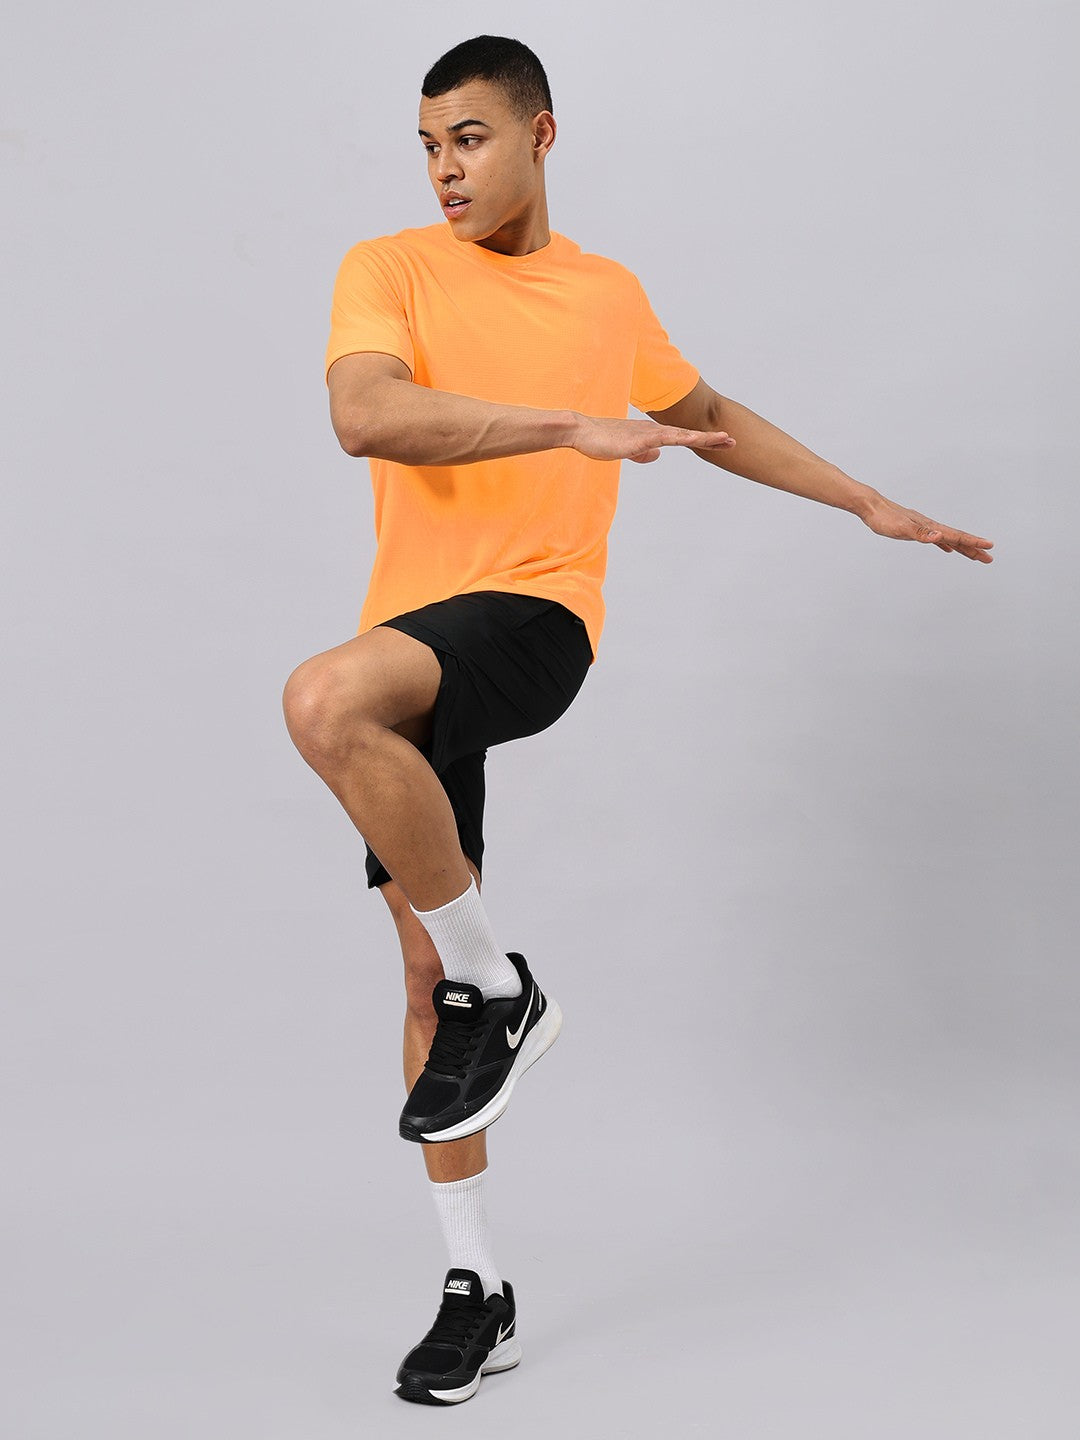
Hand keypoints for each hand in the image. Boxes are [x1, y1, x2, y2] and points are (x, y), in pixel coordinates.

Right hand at [571, 413, 735, 463]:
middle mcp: (654, 430)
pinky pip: (664, 438)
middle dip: (712, 438)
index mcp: (652, 434)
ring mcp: (648, 433)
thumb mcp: (626, 452)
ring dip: (704, 437)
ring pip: (682, 435)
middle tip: (734, 440)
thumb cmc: (600, 441)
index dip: (703, 439)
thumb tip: (658, 456)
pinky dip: (682, 438)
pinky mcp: (639, 438)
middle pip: (688, 434)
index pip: (683, 437)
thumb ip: (643, 453)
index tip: (722, 442)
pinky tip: (695, 439)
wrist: (581, 432)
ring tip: (724, 439)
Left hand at [859, 492, 993, 562]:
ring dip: (963, 548)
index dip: (973, 543)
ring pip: (949, 539)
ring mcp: (924, 528)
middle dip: (974, 549)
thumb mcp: (901, 528)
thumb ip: (921, 533)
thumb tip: (940, 537)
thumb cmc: (884, 518)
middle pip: (957, 539)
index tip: (989, 548)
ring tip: (975, 555)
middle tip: (989, 558)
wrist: (871, 507)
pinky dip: (945, 544)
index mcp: (930, 527)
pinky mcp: (916, 530)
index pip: (956, 536)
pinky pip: (937, 539)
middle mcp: (930, 526)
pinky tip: (948, 549)